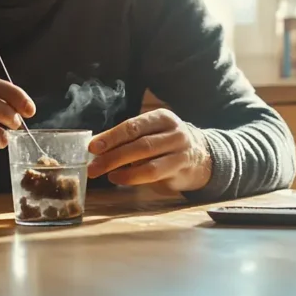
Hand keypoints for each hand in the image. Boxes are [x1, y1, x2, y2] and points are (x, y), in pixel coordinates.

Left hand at [87, 109, 211, 194]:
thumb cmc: (167, 145)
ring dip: (120, 166)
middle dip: (111, 154)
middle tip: (92, 165)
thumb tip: (96, 146)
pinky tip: (119, 178)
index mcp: (161, 117)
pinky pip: (154, 172)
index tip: (92, 147)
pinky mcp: (182, 167)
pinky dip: (133, 176)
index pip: (133, 126)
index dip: (111, 136)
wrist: (202, 157)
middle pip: (138, 141)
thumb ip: (129, 139)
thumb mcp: (152, 134)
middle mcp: (174, 130)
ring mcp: (180, 149)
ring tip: (103, 172)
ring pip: (146, 157)